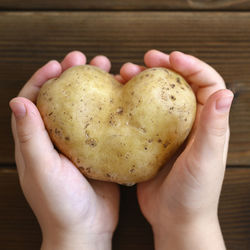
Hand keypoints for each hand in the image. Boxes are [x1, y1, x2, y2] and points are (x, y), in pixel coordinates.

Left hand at [9, 52, 119, 249]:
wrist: (87, 228)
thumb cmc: (59, 204)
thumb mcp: (42, 169)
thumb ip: (30, 137)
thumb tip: (19, 100)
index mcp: (37, 140)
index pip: (34, 100)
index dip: (43, 78)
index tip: (58, 64)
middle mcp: (57, 138)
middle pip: (62, 98)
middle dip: (73, 76)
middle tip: (87, 60)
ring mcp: (80, 142)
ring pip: (85, 108)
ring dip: (95, 88)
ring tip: (109, 72)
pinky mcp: (98, 149)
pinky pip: (103, 123)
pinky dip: (110, 108)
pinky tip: (122, 98)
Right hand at [119, 50, 232, 249]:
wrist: (175, 217)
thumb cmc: (195, 193)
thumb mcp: (205, 160)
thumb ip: (213, 128)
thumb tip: (225, 94)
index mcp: (206, 123)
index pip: (206, 83)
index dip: (191, 66)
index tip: (171, 57)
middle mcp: (188, 122)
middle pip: (178, 85)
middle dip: (163, 68)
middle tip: (144, 59)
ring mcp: (167, 130)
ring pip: (156, 97)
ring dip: (143, 83)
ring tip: (124, 74)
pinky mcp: (151, 139)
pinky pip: (141, 115)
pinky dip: (131, 103)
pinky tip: (118, 98)